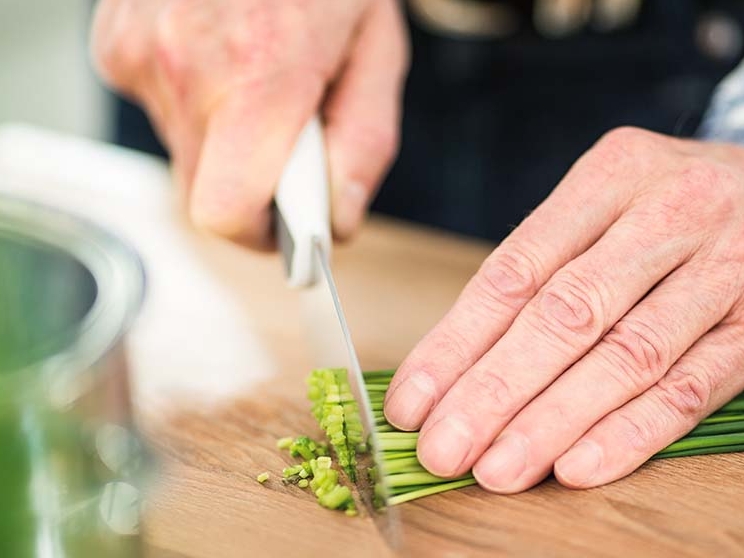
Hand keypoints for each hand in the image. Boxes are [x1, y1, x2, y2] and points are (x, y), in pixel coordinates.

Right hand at [91, 0, 407, 247]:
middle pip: (206, 193)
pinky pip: (163, 114)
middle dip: (252, 183)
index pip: (228, 214)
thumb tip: (339, 220)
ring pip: (185, 155)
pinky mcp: (115, 46)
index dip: (261, 235)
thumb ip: (364, 143)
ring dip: (226, 139)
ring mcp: (140, 53)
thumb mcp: (376, 48)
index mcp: (261, 73)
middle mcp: (186, 66)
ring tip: (257, 81)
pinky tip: (222, 58)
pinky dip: (198, 104)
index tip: (287, 228)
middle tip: (286, 136)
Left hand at [384, 127, 743, 491]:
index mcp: (611, 175)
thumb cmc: (665, 205)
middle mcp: (669, 213)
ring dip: (553, 420)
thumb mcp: (606, 203)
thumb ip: (543, 266)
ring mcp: (725, 267)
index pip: (515, 270)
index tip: (412, 401)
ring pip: (626, 356)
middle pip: (565, 315)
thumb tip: (455, 360)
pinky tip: (578, 467)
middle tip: (443, 449)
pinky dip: (632, 432)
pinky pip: (693, 385)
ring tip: (498, 469)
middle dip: (494, 390)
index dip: (456, 342)